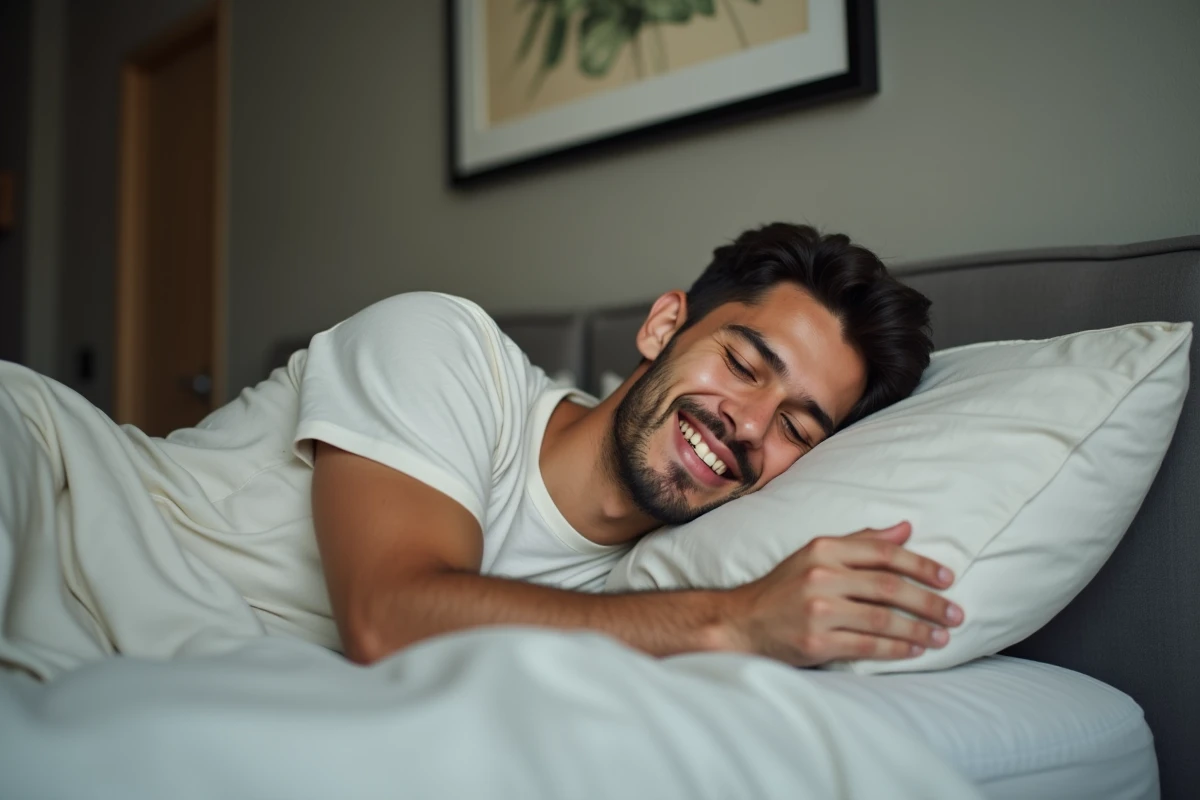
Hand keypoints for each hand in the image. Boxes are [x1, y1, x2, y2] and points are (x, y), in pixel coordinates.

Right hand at [725, 522, 963, 666]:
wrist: (741, 623)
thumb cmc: (783, 588)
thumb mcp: (816, 555)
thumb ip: (861, 542)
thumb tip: (906, 528)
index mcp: (823, 549)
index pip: (882, 552)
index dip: (921, 564)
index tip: (948, 578)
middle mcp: (820, 576)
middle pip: (888, 586)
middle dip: (929, 602)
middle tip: (956, 614)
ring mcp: (817, 610)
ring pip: (882, 618)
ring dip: (918, 629)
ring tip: (942, 637)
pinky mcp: (815, 642)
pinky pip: (867, 645)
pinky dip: (896, 648)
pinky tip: (914, 650)